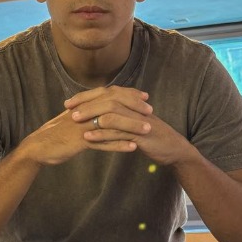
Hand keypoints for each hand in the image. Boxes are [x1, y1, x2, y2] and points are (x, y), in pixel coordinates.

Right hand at [18, 101, 139, 167]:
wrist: (38, 146)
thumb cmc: (58, 132)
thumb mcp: (75, 117)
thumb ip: (89, 110)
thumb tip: (105, 106)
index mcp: (84, 103)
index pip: (110, 93)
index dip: (128, 93)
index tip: (144, 96)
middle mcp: (85, 110)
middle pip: (113, 103)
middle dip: (133, 105)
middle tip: (150, 110)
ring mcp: (82, 125)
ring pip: (110, 122)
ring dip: (131, 125)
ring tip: (148, 129)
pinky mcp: (79, 140)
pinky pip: (102, 142)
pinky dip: (118, 144)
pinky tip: (132, 147)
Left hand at [67, 85, 194, 166]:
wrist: (172, 148)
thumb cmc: (149, 134)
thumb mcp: (132, 121)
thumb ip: (118, 114)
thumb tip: (96, 111)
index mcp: (130, 102)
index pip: (104, 93)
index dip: (86, 96)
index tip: (69, 102)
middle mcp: (133, 107)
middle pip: (106, 99)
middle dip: (85, 103)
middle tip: (68, 109)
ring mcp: (137, 119)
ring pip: (111, 113)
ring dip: (91, 116)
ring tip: (74, 121)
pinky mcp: (140, 134)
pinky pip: (118, 132)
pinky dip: (102, 134)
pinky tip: (88, 138)